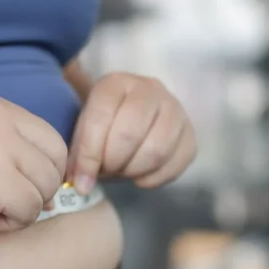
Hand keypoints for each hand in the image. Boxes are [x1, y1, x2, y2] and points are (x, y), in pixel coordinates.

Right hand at [0, 91, 67, 239]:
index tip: (8, 190)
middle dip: (33, 191)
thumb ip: (4, 153)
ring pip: (45, 187)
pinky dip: (7, 224)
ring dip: (19, 209)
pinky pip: (29, 209)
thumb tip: (53, 190)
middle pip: (54, 161)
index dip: (37, 172)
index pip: (49, 138)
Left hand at [68, 73, 196, 193]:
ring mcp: (175, 109)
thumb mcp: (83, 131)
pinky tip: (140, 176)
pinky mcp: (190, 134)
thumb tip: (81, 185)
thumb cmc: (102, 128)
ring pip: (157, 150)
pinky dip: (153, 178)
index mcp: (115, 83)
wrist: (130, 120)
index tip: (81, 181)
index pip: (100, 118)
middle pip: (130, 133)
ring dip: (134, 171)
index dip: (89, 155)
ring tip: (122, 172)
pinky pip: (175, 164)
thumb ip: (79, 154)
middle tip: (106, 171)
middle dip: (113, 162)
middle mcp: (149, 88)